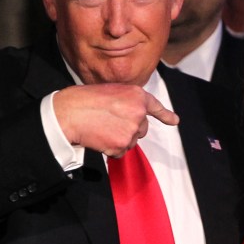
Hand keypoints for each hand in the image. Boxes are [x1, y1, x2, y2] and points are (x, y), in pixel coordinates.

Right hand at [53, 84, 178, 155]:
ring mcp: (131, 130)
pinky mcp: (122, 145)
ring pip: (131, 141)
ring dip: (119, 139)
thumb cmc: (84, 100)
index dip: (165, 115)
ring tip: (102, 128)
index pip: (155, 106)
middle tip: (110, 122)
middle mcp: (138, 112)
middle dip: (130, 129)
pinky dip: (111, 149)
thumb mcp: (111, 91)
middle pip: (142, 129)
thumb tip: (131, 117)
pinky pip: (120, 152)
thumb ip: (126, 102)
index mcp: (136, 95)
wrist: (69, 113)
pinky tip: (100, 138)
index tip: (174, 121)